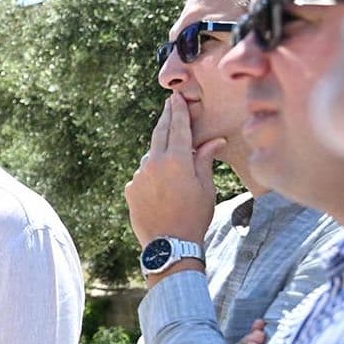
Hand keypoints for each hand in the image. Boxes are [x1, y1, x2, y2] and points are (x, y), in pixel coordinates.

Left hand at [125, 98, 223, 249]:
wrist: (170, 245)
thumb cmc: (195, 216)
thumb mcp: (205, 187)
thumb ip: (204, 159)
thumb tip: (213, 140)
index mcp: (176, 160)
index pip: (178, 127)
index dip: (178, 110)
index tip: (176, 97)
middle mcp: (153, 163)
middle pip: (160, 133)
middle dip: (166, 118)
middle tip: (169, 104)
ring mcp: (139, 176)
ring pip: (151, 155)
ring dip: (160, 153)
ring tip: (173, 161)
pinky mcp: (130, 189)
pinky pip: (142, 174)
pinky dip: (151, 173)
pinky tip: (162, 187)